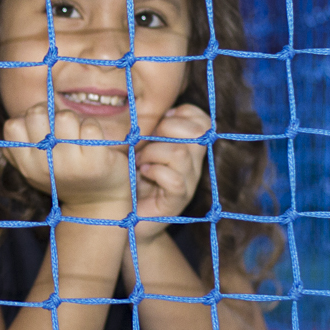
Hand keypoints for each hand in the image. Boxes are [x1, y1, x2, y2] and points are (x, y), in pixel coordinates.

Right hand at [2, 103, 131, 215]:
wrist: (97, 203)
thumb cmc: (64, 176)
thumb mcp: (36, 169)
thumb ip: (22, 147)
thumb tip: (21, 118)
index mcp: (27, 166)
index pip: (13, 126)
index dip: (27, 118)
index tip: (41, 127)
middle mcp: (45, 166)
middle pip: (36, 114)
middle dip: (50, 113)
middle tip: (60, 126)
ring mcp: (71, 164)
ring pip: (65, 117)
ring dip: (74, 119)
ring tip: (77, 134)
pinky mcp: (96, 161)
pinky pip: (90, 126)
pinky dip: (93, 126)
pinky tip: (93, 140)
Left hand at [134, 104, 208, 242]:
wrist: (126, 220)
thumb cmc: (130, 180)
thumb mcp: (139, 148)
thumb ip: (149, 129)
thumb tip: (148, 109)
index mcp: (188, 148)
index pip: (203, 121)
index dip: (183, 114)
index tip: (160, 122)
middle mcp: (193, 164)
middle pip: (197, 133)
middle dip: (166, 129)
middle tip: (145, 143)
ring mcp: (188, 183)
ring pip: (181, 154)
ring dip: (154, 153)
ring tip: (139, 161)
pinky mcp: (177, 201)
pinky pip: (175, 179)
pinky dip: (155, 172)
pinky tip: (144, 174)